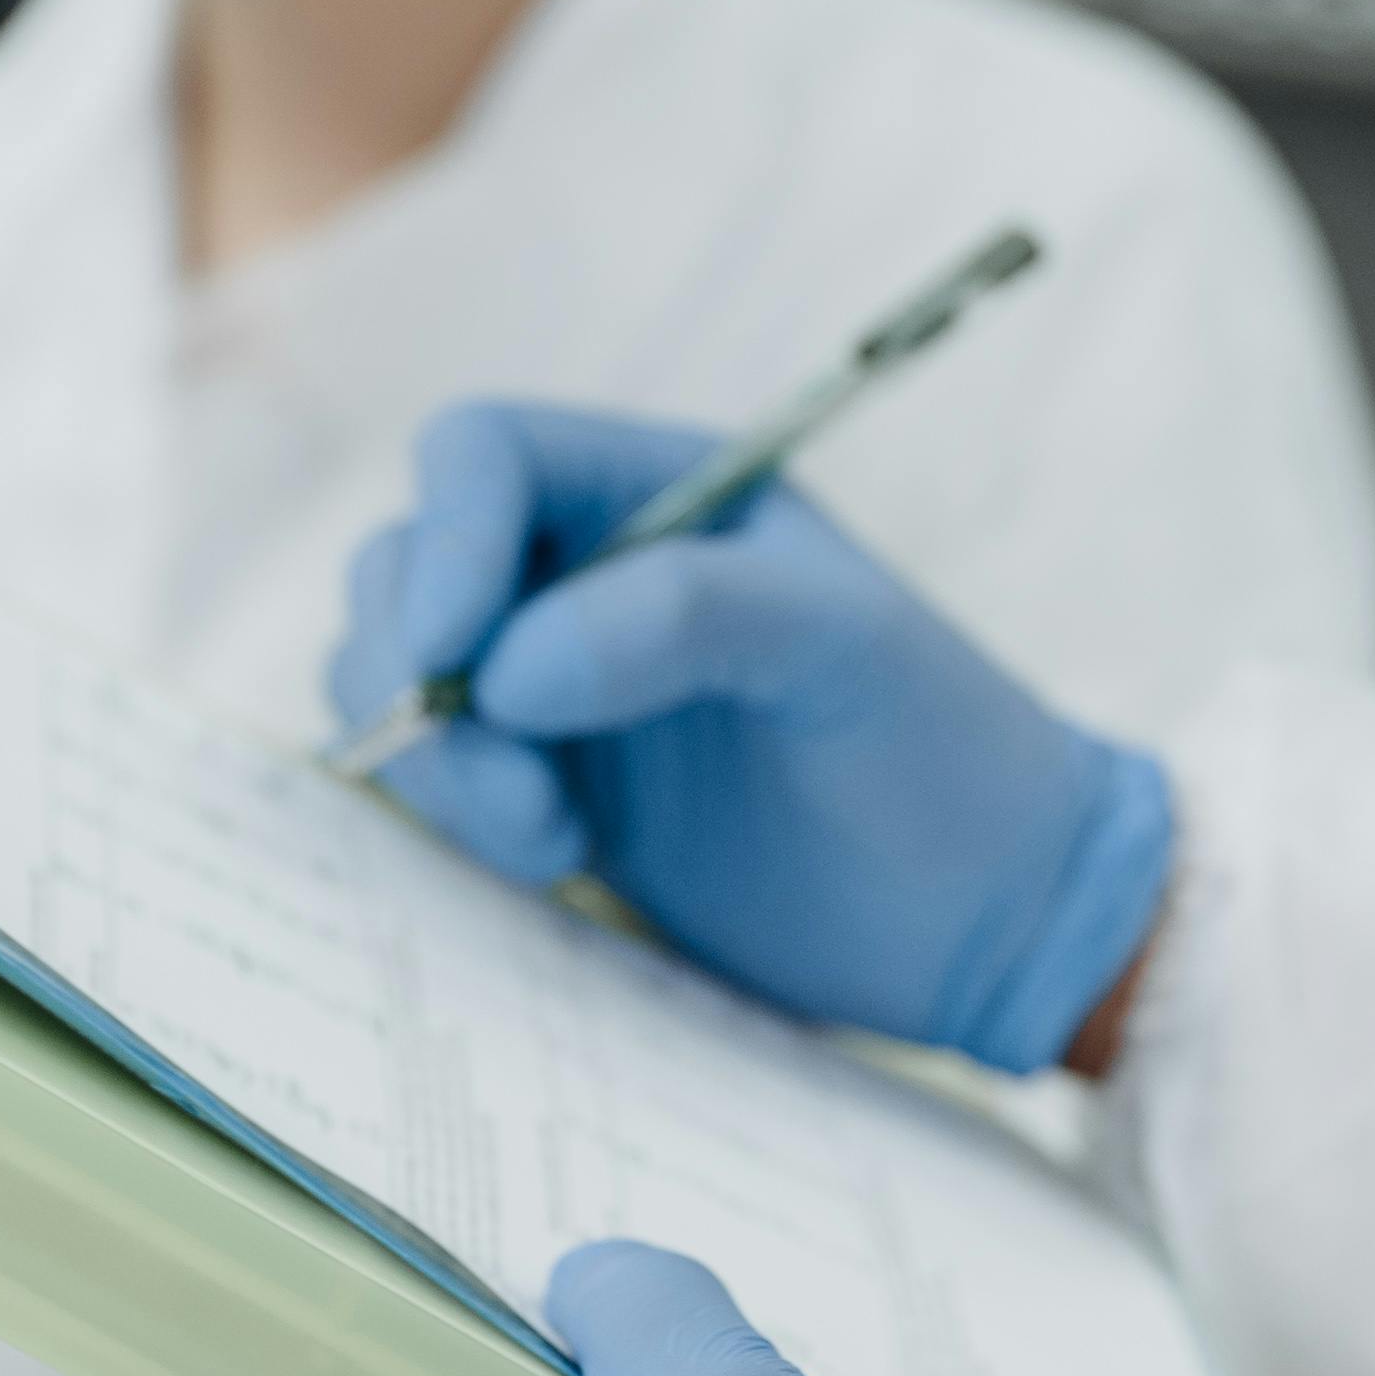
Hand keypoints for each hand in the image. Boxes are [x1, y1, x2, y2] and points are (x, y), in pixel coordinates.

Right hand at [329, 402, 1174, 1074]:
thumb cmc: (941, 749)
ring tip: (551, 839)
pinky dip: (443, 812)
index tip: (457, 657)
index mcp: (658, 489)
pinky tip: (552, 861)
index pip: (483, 455)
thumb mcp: (840, 647)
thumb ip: (682, 616)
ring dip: (431, 758)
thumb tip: (504, 667)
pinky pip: (422, 773)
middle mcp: (584, 570)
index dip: (446, 539)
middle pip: (405, 562)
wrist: (984, 920)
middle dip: (420, 670)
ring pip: (390, 670)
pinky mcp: (540, 787)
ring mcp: (551, 684)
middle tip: (518, 789)